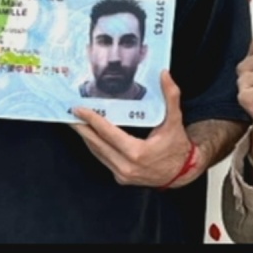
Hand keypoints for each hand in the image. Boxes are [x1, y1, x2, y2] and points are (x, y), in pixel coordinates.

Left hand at [71, 70, 200, 188]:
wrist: (182, 172)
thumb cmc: (177, 146)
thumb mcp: (175, 121)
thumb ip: (171, 96)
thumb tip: (164, 74)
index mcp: (137, 152)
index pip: (108, 133)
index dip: (92, 120)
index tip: (78, 110)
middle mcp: (126, 166)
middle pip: (97, 144)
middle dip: (82, 128)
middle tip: (69, 115)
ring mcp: (122, 174)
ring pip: (98, 153)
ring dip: (86, 138)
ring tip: (75, 123)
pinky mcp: (121, 178)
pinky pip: (103, 160)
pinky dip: (95, 147)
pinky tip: (90, 136)